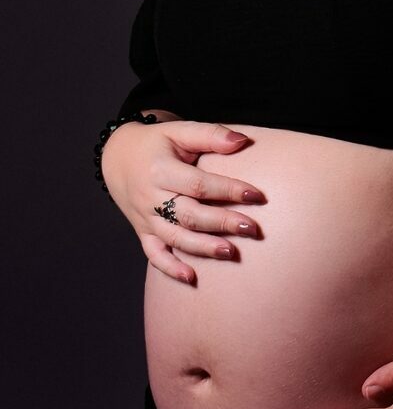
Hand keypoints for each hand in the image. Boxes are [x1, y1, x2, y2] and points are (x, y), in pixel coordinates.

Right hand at [100, 119, 265, 283]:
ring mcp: (146, 218)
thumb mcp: (180, 130)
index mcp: (160, 170)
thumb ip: (210, 135)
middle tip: (252, 229)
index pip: (199, 184)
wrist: (119, 157)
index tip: (256, 196)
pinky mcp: (143, 232)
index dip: (228, 190)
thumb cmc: (157, 143)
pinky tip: (190, 277)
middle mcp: (151, 197)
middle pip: (189, 215)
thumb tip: (242, 141)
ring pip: (175, 237)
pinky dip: (170, 268)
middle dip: (222, 223)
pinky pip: (154, 254)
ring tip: (231, 253)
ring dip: (203, 247)